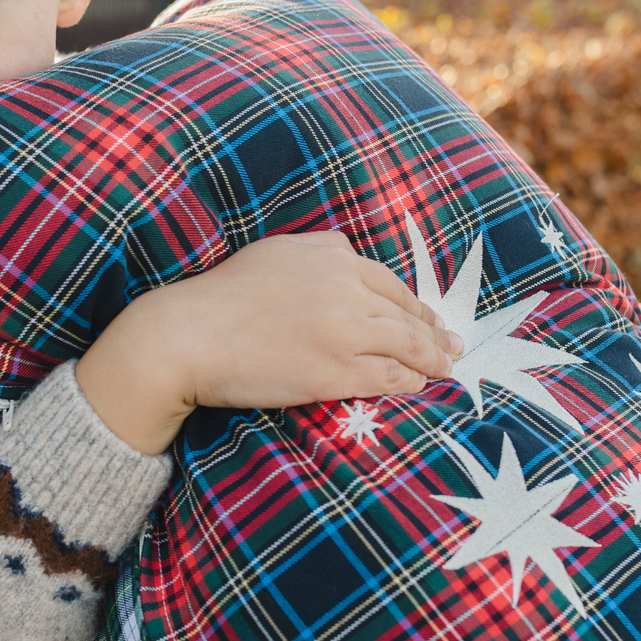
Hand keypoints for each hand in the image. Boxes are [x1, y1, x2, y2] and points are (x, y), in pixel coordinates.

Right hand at [75, 231, 462, 454]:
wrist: (188, 336)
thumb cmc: (220, 298)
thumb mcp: (272, 254)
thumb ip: (315, 253)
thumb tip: (346, 256)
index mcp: (330, 255)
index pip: (389, 282)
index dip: (415, 305)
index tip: (429, 319)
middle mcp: (345, 287)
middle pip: (406, 312)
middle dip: (435, 332)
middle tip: (453, 347)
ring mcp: (344, 330)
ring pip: (407, 344)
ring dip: (433, 359)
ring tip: (446, 369)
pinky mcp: (335, 371)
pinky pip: (388, 377)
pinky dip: (410, 382)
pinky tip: (421, 387)